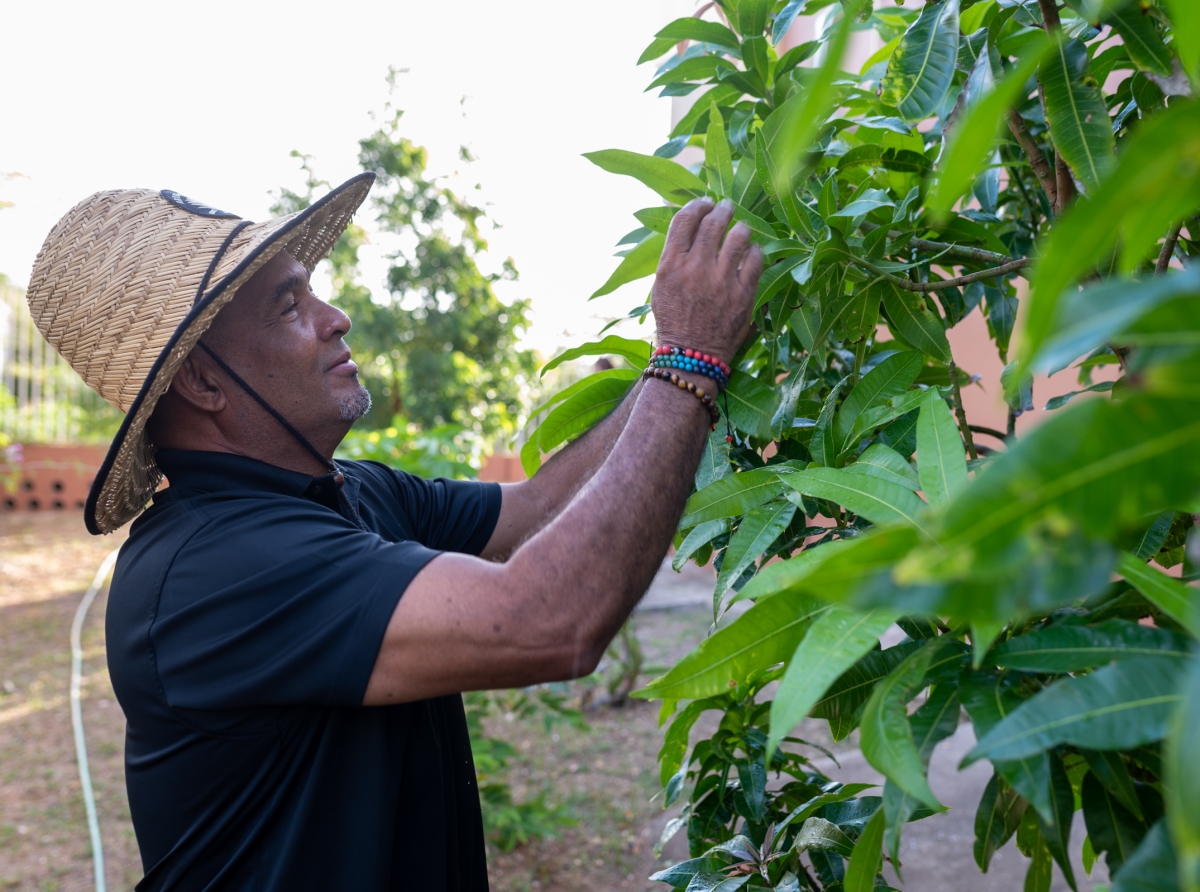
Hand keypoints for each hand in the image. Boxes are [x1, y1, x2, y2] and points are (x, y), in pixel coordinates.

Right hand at [651, 198, 762, 366]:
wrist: (691, 354)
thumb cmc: (674, 319)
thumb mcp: (662, 285)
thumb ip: (674, 255)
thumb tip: (689, 223)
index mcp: (671, 265)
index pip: (685, 220)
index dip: (697, 206)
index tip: (705, 203)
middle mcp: (695, 269)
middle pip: (712, 223)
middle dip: (722, 210)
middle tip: (726, 207)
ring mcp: (721, 281)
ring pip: (738, 236)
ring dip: (741, 228)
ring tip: (741, 230)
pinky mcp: (743, 294)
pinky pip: (756, 259)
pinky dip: (755, 251)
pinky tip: (751, 253)